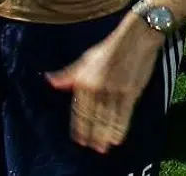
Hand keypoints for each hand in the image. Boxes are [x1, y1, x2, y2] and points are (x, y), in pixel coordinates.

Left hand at [45, 14, 163, 152]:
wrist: (136, 38)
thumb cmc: (110, 47)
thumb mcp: (86, 59)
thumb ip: (69, 74)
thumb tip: (50, 81)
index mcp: (84, 80)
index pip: (79, 110)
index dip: (80, 127)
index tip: (79, 140)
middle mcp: (97, 87)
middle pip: (93, 118)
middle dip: (92, 134)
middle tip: (92, 147)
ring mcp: (114, 90)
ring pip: (107, 119)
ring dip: (104, 135)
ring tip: (103, 147)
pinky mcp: (131, 92)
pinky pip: (124, 115)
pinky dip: (119, 128)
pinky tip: (117, 138)